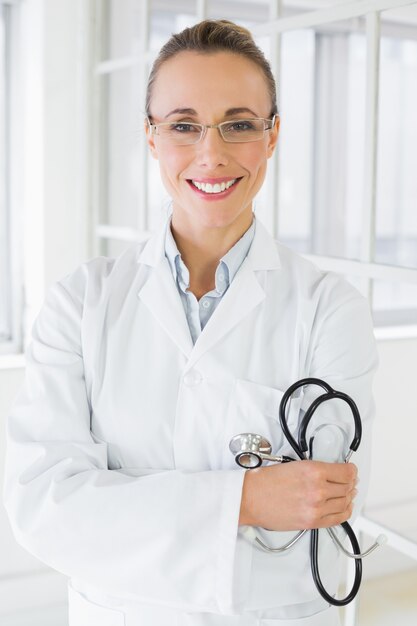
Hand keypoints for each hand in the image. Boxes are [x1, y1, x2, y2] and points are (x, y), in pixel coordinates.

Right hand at [239, 460, 357, 530]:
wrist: (251, 498)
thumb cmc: (265, 482)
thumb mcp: (294, 465)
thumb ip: (315, 469)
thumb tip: (332, 472)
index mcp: (313, 471)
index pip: (346, 472)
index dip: (351, 471)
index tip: (351, 470)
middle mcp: (318, 489)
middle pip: (347, 487)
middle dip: (350, 483)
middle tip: (350, 481)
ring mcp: (316, 507)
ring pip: (344, 502)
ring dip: (348, 497)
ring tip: (348, 493)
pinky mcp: (312, 522)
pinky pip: (338, 518)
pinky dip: (345, 512)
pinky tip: (345, 507)